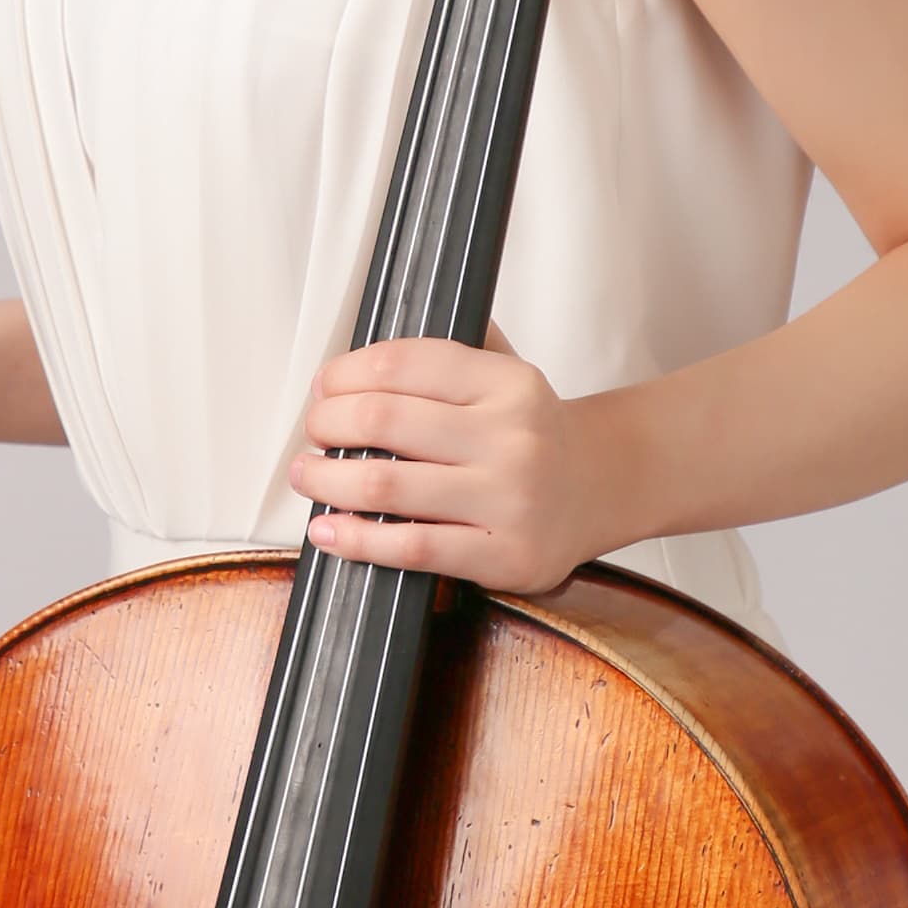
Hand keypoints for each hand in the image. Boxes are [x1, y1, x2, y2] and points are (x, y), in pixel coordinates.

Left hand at [289, 326, 610, 594]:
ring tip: (307, 476)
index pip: (402, 363)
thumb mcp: (507, 373)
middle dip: (328, 423)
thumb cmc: (532, 434)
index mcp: (506, 381)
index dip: (345, 374)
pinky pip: (412, 546)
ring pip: (387, 484)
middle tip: (314, 432)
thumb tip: (361, 353)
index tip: (324, 387)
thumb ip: (449, 353)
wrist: (600, 489)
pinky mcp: (503, 554)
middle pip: (383, 419)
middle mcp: (511, 435)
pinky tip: (329, 531)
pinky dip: (357, 540)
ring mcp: (509, 497)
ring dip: (327, 480)